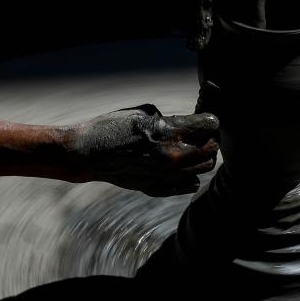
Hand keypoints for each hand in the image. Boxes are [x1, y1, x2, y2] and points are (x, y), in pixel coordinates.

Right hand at [71, 104, 219, 196]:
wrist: (88, 154)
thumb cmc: (111, 127)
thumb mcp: (141, 112)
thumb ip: (169, 119)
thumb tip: (188, 124)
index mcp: (167, 132)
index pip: (209, 125)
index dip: (208, 119)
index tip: (203, 118)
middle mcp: (171, 156)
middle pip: (211, 148)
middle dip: (209, 138)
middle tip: (199, 133)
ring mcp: (166, 175)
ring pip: (204, 168)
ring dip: (201, 156)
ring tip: (190, 148)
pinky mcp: (158, 188)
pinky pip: (189, 184)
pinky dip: (190, 174)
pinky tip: (179, 165)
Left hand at [187, 0, 270, 49]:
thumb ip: (201, 21)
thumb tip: (196, 48)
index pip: (258, 28)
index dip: (242, 39)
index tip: (227, 45)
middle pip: (250, 18)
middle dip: (232, 25)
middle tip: (211, 27)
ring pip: (243, 5)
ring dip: (227, 12)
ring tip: (209, 11)